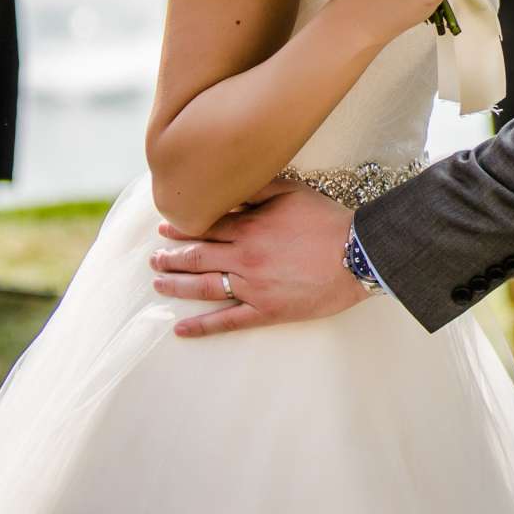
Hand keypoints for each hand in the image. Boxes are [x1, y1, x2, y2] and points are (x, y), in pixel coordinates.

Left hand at [150, 187, 365, 335]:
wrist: (358, 255)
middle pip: (197, 257)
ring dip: (177, 285)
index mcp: (249, 228)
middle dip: (171, 258)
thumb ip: (258, 188)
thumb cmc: (328, 221)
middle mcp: (244, 258)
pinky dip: (202, 326)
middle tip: (155, 259)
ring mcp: (252, 287)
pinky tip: (180, 328)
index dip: (181, 229)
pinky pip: (227, 321)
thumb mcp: (293, 191)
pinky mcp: (266, 311)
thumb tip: (231, 184)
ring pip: (204, 287)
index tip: (164, 230)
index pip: (205, 228)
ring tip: (159, 284)